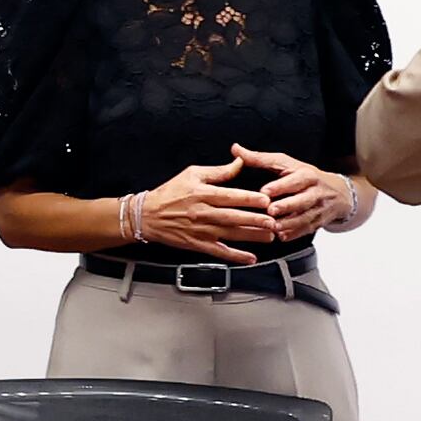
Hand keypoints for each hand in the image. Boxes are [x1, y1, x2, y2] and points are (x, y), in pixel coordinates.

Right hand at [125, 159, 281, 258]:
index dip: (249, 199)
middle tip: (273, 221)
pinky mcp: (198, 244)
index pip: (230, 196)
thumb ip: (219, 171)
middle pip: (234, 217)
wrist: (147, 215)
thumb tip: (240, 163)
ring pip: (231, 234)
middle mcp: (204, 213)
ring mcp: (201, 231)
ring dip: (251, 236)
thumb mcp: (192, 174)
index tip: (266, 200)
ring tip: (269, 236)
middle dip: (255, 220)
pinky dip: (235, 256)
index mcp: (203, 194)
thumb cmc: (170, 192)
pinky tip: (251, 258)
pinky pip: (220, 252)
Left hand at [230, 144, 351, 240]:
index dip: (280, 185)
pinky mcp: (320, 221)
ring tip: (273, 227)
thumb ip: (260, 159)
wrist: (338, 192)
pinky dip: (295, 234)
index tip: (265, 191)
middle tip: (271, 211)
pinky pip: (308, 229)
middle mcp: (315, 191)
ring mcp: (319, 208)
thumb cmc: (304, 176)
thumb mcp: (286, 164)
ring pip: (306, 217)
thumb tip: (235, 148)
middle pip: (303, 199)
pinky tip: (282, 237)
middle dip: (287, 206)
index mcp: (306, 175)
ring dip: (290, 223)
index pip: (295, 180)